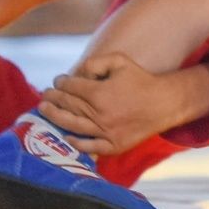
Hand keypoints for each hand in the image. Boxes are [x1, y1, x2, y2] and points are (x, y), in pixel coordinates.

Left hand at [39, 51, 181, 154]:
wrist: (164, 104)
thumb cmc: (140, 80)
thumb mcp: (120, 61)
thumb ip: (95, 63)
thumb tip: (76, 73)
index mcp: (100, 94)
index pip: (71, 88)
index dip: (61, 83)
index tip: (58, 81)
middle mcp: (100, 115)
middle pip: (68, 106)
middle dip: (53, 98)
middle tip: (45, 95)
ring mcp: (106, 133)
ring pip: (73, 125)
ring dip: (55, 117)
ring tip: (44, 110)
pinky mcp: (114, 145)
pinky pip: (90, 147)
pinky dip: (76, 143)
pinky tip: (66, 136)